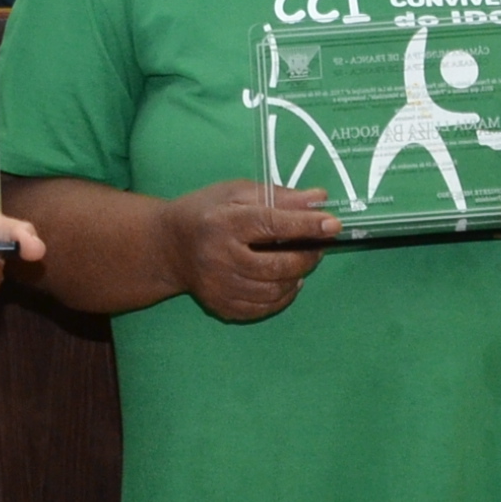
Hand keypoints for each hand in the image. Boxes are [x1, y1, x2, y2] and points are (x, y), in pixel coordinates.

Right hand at [164, 180, 329, 323]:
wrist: (167, 246)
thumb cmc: (206, 212)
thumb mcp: (236, 192)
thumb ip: (278, 196)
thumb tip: (319, 199)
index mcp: (223, 222)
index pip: (271, 224)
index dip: (305, 225)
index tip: (333, 225)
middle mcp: (219, 257)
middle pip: (276, 266)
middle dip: (306, 257)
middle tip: (318, 247)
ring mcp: (218, 286)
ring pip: (273, 291)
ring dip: (297, 278)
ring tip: (301, 264)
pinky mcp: (220, 306)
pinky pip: (262, 308)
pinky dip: (282, 297)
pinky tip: (285, 283)